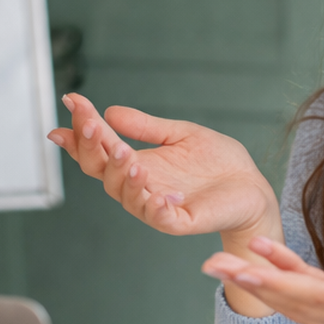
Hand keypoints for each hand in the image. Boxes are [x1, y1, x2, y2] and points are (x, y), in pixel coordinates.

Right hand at [47, 94, 279, 244]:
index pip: (99, 150)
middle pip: (101, 172)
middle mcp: (141, 186)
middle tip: (92, 125)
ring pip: (125, 195)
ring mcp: (158, 206)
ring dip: (121, 175)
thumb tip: (110, 111)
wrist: (252, 186)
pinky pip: (160, 219)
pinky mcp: (182, 221)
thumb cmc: (217, 163)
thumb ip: (147, 127)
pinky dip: (154, 207)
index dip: (81, 130)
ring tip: (125, 154)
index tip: (71, 102)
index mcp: (138, 164)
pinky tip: (156, 194)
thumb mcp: (180, 134)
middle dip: (92, 148)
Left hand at [200, 227, 323, 323]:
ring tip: (218, 263)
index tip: (248, 271)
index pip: (319, 295)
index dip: (282, 283)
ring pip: (289, 301)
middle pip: (293, 302)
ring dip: (254, 282)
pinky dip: (277, 271)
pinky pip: (299, 290)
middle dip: (252, 284)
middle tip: (213, 265)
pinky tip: (259, 249)